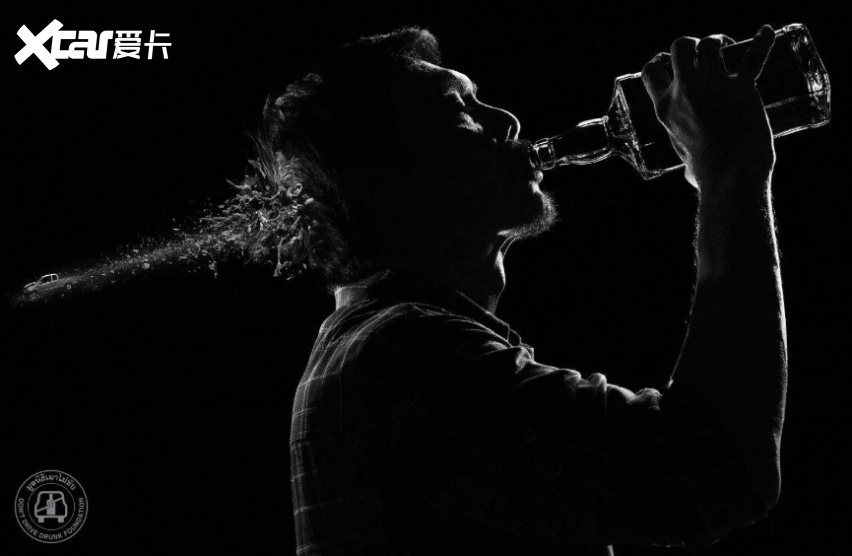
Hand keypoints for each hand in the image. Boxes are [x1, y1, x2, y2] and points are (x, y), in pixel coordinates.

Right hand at [641, 25, 775, 190]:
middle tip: (702, 54)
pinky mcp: (743, 87)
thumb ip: (686, 154)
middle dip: (691, 45)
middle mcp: (685, 90)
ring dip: (718, 41)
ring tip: (727, 47)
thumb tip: (690, 174)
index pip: (651, 72)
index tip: (670, 63)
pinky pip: (754, 56)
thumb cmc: (706, 173)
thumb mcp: (683, 158)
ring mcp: (714, 86)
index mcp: (665, 108)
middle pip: (680, 47)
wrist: (729, 174)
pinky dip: (762, 42)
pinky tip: (767, 32)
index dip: (660, 62)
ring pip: (710, 44)